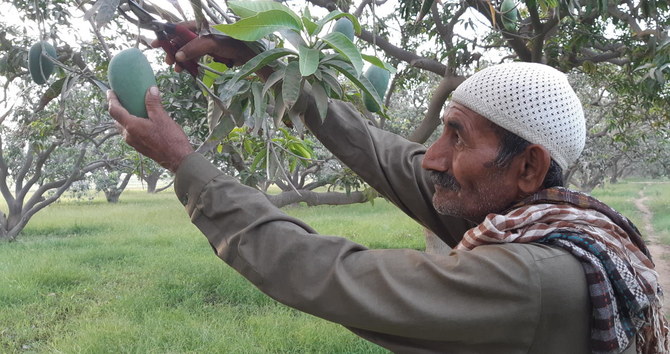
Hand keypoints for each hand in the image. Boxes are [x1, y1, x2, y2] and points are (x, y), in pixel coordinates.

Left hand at [107, 87, 193, 172]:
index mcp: (132, 126)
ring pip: (124, 128)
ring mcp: (134, 143)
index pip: (114, 111)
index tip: (110, 92)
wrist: (178, 159)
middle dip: (117, 109)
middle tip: (122, 100)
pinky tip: (143, 122)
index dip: (111, 100)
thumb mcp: (162, 118)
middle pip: (117, 120)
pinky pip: (132, 134)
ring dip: (125, 118)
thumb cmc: (170, 140)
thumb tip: (151, 89)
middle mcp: (129, 136)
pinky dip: (133, 126)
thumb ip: (154, 103)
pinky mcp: (140, 148)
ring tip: (133, 110)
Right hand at [151, 23, 271, 79]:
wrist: (253, 54)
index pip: (179, 28)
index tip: (156, 43)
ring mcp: (208, 41)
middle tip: (168, 61)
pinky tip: (188, 70)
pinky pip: (198, 55)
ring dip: (182, 58)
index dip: (167, 35)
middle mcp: (203, 31)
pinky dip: (191, 62)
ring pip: (189, 49)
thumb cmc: (234, 44)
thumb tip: (178, 55)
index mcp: (201, 25)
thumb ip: (195, 48)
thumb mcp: (212, 44)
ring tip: (177, 69)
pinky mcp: (213, 51)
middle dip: (173, 50)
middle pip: (183, 39)